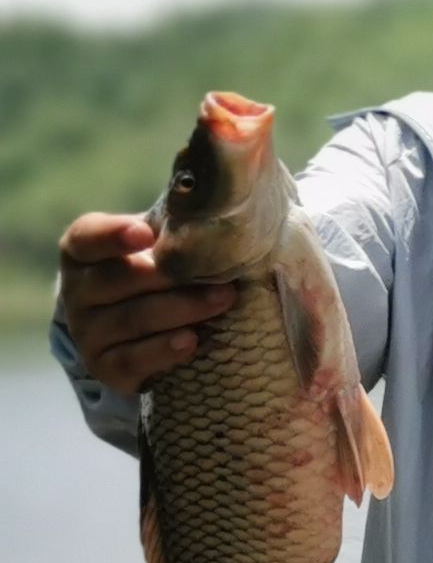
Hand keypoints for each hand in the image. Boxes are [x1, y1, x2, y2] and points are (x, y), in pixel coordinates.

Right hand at [56, 212, 237, 395]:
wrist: (137, 329)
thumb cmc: (157, 271)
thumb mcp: (159, 244)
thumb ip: (176, 225)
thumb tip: (224, 197)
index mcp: (83, 250)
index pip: (88, 237)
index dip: (114, 235)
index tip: (145, 233)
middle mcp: (78, 290)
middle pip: (119, 280)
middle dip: (171, 277)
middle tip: (221, 276)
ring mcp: (88, 330)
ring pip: (134, 319)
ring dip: (182, 310)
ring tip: (223, 301)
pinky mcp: (105, 365)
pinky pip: (133, 359)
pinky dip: (164, 351)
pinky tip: (191, 341)